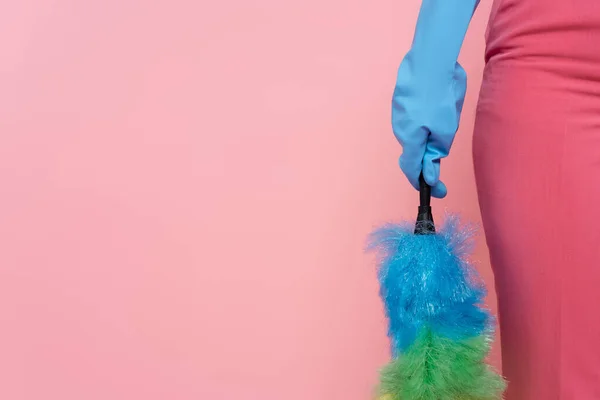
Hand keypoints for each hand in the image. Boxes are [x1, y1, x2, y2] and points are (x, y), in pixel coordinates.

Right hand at [392, 52, 466, 197]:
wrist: (430, 58)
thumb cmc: (439, 94)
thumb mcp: (446, 128)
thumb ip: (437, 151)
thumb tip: (430, 170)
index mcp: (410, 139)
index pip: (412, 170)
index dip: (424, 184)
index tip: (437, 192)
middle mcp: (400, 129)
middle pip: (414, 151)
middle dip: (428, 155)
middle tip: (444, 154)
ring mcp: (399, 113)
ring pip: (414, 133)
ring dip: (428, 135)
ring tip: (447, 117)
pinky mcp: (402, 100)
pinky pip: (413, 118)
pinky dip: (424, 120)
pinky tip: (437, 106)